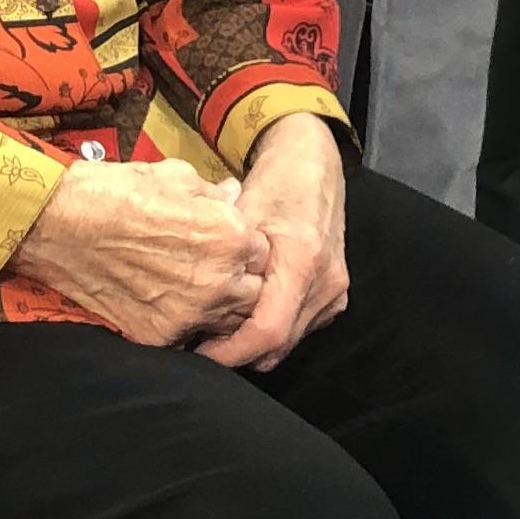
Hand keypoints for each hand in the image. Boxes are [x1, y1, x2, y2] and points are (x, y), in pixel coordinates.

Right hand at [14, 156, 268, 348]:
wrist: (60, 223)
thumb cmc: (117, 191)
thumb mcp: (175, 176)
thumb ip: (213, 193)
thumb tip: (232, 196)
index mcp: (230, 235)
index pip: (263, 252)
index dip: (244, 245)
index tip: (225, 242)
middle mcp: (219, 281)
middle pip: (253, 292)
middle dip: (238, 280)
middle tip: (209, 266)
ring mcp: (189, 314)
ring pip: (226, 322)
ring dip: (216, 307)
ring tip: (188, 286)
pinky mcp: (160, 336)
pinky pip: (187, 337)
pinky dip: (181, 323)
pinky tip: (162, 301)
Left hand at [197, 112, 350, 373]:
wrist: (315, 165)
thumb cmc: (273, 183)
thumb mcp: (239, 213)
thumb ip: (222, 258)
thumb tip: (184, 300)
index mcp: (303, 259)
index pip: (267, 331)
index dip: (229, 352)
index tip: (196, 351)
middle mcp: (326, 283)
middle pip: (277, 347)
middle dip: (236, 353)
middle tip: (199, 341)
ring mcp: (335, 293)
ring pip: (288, 344)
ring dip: (253, 345)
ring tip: (218, 326)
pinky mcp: (336, 297)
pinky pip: (299, 331)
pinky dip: (272, 332)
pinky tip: (246, 314)